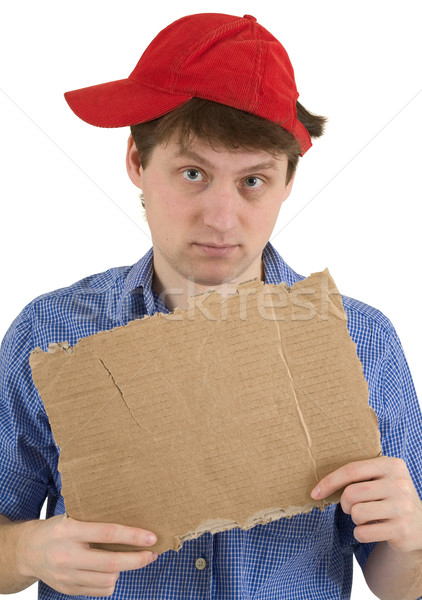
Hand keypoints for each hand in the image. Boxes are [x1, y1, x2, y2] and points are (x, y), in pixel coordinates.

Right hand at [16, 514, 157, 596]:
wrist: (28, 551)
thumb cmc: (57, 529)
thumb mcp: (72, 517)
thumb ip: (95, 521)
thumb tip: (131, 521)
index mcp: (70, 531)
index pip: (108, 533)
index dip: (133, 536)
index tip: (151, 537)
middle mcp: (67, 555)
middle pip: (111, 562)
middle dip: (137, 560)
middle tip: (152, 554)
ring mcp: (67, 576)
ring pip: (107, 579)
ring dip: (124, 570)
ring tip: (130, 559)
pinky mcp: (68, 589)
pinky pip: (99, 590)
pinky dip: (111, 581)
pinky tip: (112, 570)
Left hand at [311, 456, 421, 552]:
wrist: (420, 525)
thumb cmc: (389, 497)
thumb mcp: (380, 478)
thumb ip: (358, 475)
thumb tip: (318, 486)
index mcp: (392, 464)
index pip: (352, 470)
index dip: (329, 482)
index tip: (315, 493)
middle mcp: (400, 483)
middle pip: (352, 493)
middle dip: (345, 504)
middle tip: (353, 507)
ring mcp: (403, 507)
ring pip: (357, 513)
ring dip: (355, 519)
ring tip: (367, 518)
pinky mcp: (402, 529)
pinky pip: (363, 532)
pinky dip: (360, 534)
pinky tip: (373, 530)